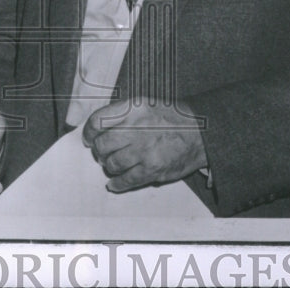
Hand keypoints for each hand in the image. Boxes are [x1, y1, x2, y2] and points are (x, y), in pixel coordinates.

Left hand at [82, 101, 206, 192]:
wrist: (200, 132)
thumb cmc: (171, 117)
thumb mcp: (145, 104)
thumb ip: (122, 114)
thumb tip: (97, 129)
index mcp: (133, 108)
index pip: (98, 120)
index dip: (88, 132)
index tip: (88, 138)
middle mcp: (136, 128)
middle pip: (102, 144)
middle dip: (99, 151)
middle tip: (102, 153)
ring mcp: (144, 150)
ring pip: (112, 164)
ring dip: (109, 166)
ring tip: (114, 164)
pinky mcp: (153, 169)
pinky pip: (126, 181)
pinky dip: (117, 184)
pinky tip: (114, 183)